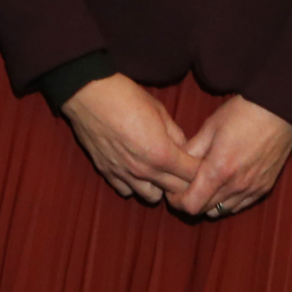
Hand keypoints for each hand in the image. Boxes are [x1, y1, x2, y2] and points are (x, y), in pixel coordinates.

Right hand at [59, 74, 201, 204]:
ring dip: (160, 187)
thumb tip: (184, 148)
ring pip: (152, 197)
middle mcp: (144, 170)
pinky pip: (126, 191)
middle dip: (185, 183)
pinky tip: (136, 170)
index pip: (192, 176)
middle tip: (186, 171)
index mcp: (162, 154)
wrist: (88, 94)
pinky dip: (135, 185)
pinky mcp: (107, 172)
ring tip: (160, 172)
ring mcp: (124, 174)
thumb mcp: (159, 110)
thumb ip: (176, 134)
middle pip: (176, 191)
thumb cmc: (126, 97)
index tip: (204, 165)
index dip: (202, 171)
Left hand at [174, 95, 291, 218]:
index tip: (172, 189)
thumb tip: (175, 163)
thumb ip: (191, 150)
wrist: (279, 110)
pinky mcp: (264, 188)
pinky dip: (228, 200)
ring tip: (204, 184)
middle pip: (205, 211)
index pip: (191, 205)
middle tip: (185, 185)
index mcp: (219, 170)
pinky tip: (224, 184)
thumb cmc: (242, 114)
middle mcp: (236, 186)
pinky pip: (240, 205)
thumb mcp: (210, 127)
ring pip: (223, 210)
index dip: (177, 200)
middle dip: (191, 200)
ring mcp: (252, 189)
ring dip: (209, 202)